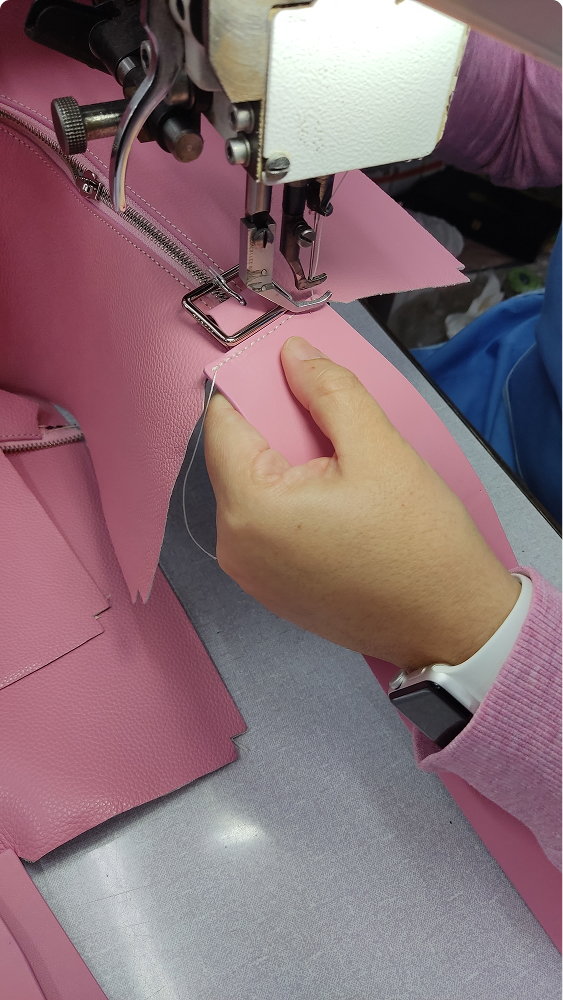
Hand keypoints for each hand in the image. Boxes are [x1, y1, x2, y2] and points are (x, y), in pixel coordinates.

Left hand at [204, 336, 519, 669]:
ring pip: (252, 489)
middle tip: (333, 424)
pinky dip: (292, 501)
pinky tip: (338, 503)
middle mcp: (235, 547)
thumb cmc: (421, 545)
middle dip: (277, 427)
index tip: (288, 371)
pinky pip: (265, 525)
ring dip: (287, 465)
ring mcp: (250, 575)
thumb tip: (292, 354)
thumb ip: (328, 390)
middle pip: (236, 456)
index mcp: (250, 510)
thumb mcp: (378, 447)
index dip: (254, 386)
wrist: (452, 624)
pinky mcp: (271, 590)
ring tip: (343, 468)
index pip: (223, 422)